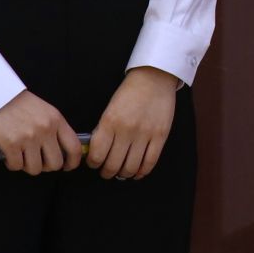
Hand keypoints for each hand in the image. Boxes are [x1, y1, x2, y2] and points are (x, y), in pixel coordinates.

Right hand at [0, 91, 82, 175]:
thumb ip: (54, 128)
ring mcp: (29, 138)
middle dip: (47, 167)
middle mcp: (45, 130)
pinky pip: (17, 166)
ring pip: (35, 168)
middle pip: (55, 163)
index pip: (74, 147)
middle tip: (39, 162)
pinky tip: (10, 156)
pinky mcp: (11, 145)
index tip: (67, 167)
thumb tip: (59, 150)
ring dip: (28, 166)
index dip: (72, 162)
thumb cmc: (19, 103)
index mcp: (56, 120)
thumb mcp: (45, 111)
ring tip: (22, 157)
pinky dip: (13, 164)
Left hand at [88, 66, 180, 180]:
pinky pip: (150, 162)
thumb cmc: (129, 92)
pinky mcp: (160, 136)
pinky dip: (141, 172)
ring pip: (131, 167)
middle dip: (107, 172)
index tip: (94, 164)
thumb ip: (103, 130)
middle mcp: (126, 130)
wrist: (154, 78)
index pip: (97, 154)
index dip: (93, 164)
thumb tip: (98, 152)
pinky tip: (137, 172)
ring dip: (123, 174)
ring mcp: (144, 134)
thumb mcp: (110, 108)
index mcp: (110, 122)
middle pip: (113, 165)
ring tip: (121, 172)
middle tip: (106, 171)